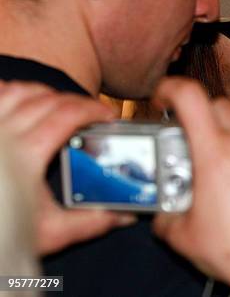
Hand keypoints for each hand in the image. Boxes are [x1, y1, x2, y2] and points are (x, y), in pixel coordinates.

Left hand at [0, 81, 136, 254]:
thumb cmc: (3, 231)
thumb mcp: (50, 232)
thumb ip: (90, 222)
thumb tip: (124, 216)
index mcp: (27, 154)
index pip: (68, 114)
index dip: (93, 109)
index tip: (109, 115)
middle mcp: (5, 134)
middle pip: (50, 100)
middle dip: (78, 102)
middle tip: (93, 113)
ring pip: (22, 91)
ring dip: (48, 93)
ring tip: (63, 104)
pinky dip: (16, 91)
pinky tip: (26, 100)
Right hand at [152, 78, 229, 284]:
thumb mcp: (183, 234)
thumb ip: (165, 217)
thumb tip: (162, 214)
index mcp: (216, 154)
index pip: (190, 97)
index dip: (170, 88)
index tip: (163, 96)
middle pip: (218, 105)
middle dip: (198, 112)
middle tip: (187, 135)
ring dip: (225, 136)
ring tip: (214, 164)